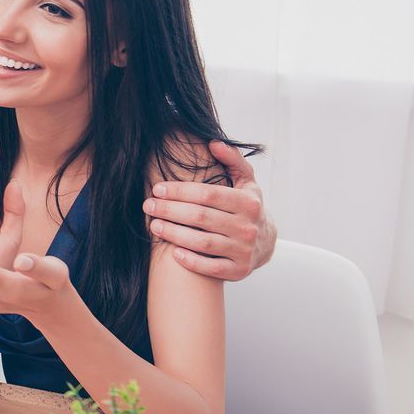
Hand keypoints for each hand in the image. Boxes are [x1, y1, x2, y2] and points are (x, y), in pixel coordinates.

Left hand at [141, 141, 274, 280]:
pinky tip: (173, 252)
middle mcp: (248, 227)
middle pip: (200, 217)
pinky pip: (212, 268)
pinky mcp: (239, 271)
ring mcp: (244, 250)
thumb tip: (213, 143)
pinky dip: (191, 261)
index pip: (208, 194)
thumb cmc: (247, 206)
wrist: (266, 242)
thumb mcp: (246, 180)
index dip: (179, 191)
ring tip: (154, 226)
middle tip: (148, 206)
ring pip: (203, 243)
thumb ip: (232, 160)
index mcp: (248, 202)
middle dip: (170, 210)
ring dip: (174, 234)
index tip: (157, 189)